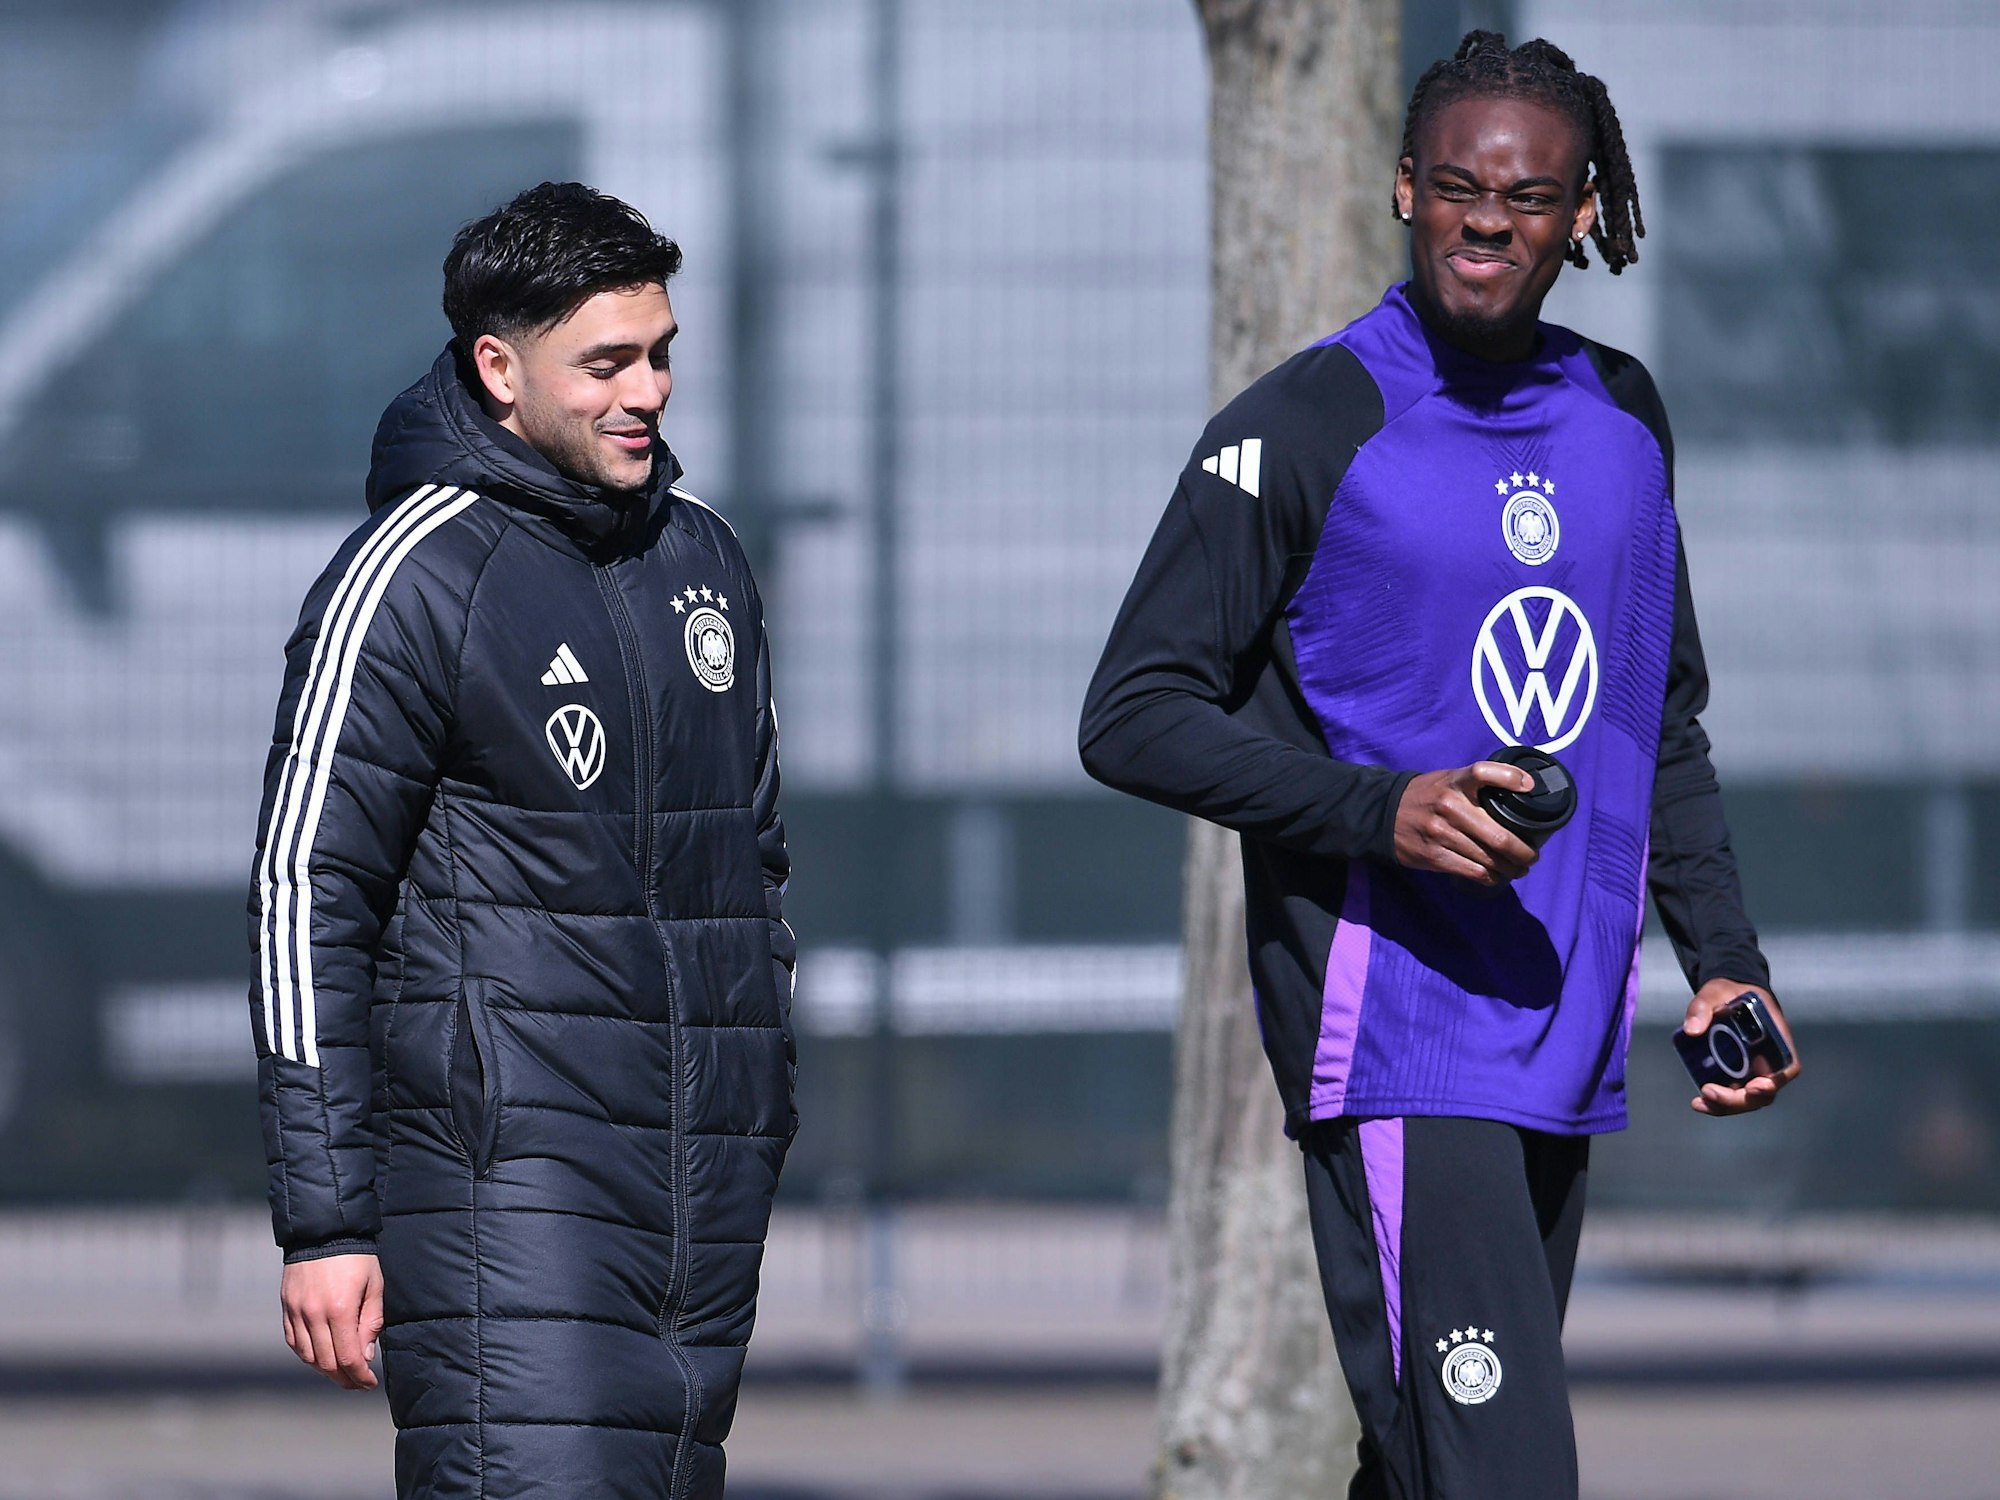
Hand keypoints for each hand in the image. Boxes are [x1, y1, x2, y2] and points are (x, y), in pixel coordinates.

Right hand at [280, 1252, 383, 1389]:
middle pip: (326, 1363)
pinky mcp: (286, 1307)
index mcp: (340, 1310)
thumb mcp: (374, 1286)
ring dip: (325, 1369)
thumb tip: (366, 1356)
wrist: (324, 1231)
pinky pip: (294, 1341)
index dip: (360, 1377)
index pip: (348, 1358)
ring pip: (308, 1356)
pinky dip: (307, 1354)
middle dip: (344, 1378)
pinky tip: (320, 1355)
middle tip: (358, 1382)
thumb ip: (371, 1322)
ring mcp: (297, 1312)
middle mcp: (314, 1315)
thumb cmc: (357, 1257)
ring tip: (341, 1371)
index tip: (369, 1383)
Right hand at [1392, 762, 1539, 885]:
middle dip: (1523, 852)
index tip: (1528, 786)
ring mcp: (1441, 833)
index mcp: (1454, 782)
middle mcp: (1449, 806)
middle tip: (1531, 857)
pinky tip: (1495, 875)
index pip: (1483, 772)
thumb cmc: (1426, 795)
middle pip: (1499, 836)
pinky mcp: (1434, 856)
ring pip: (1489, 859)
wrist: (1383, 814)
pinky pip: (1473, 871)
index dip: (1509, 777)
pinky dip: (1490, 876)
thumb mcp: (1448, 779)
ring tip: (1518, 869)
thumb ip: (1478, 782)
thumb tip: (1522, 786)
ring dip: (1510, 868)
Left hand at [1682, 980, 1800, 1115]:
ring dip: (1726, 1106)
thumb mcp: (1714, 992)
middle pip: (1764, 1092)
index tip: (1754, 1086)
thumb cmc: (1730, 993)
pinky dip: (1718, 1103)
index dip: (1775, 1082)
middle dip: (1738, 1099)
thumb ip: (1702, 1007)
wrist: (1726, 995)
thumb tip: (1691, 1030)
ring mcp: (1754, 1070)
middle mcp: (1769, 1060)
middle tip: (1710, 1092)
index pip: (1786, 1068)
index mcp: (1775, 1039)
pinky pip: (1734, 1094)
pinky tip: (1699, 1103)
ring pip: (1748, 1099)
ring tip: (1701, 1102)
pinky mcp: (1738, 1075)